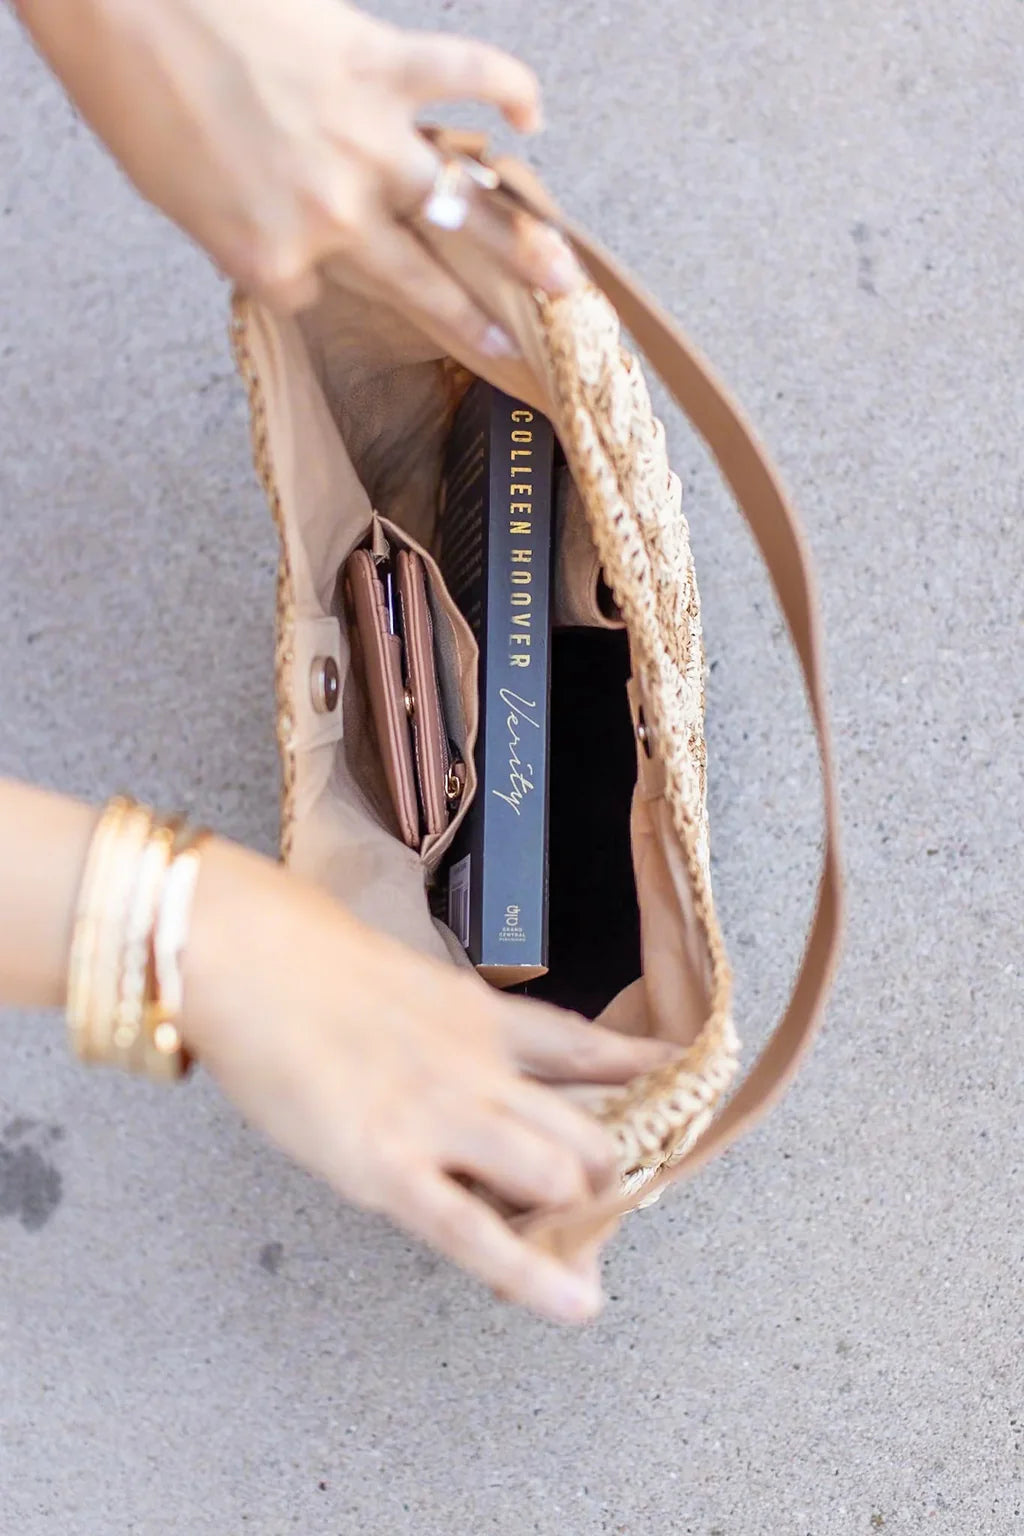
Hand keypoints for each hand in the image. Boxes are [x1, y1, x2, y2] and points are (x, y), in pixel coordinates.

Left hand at [17, 0, 580, 346]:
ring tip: (565, 277)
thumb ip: (246, 237)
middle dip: (473, 319)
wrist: (125, 3)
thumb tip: (294, 246)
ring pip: (462, 204)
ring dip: (521, 243)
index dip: (300, 278)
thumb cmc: (134, 100)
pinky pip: (464, 74)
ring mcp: (366, 139)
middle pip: (420, 281)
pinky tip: (531, 122)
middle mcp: (335, 212)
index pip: (307, 296)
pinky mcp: (380, 62)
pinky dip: (507, 92)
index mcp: (274, 256)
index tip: (293, 260)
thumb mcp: (180, 204)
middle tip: (518, 346)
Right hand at [181, 839, 675, 1323]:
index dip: (640, 1077)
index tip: (683, 1091)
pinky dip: (533, 1275)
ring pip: (558, 1177)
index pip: (585, 1050)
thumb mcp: (402, 985)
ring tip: (583, 1253)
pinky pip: (476, 1233)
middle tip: (608, 1208)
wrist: (250, 956)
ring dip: (578, 1217)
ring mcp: (444, 1118)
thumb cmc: (305, 964)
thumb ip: (445, 1031)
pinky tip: (576, 1303)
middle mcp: (483, 1067)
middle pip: (589, 1128)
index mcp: (481, 1015)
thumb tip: (462, 1067)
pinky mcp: (392, 1167)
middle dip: (613, 1176)